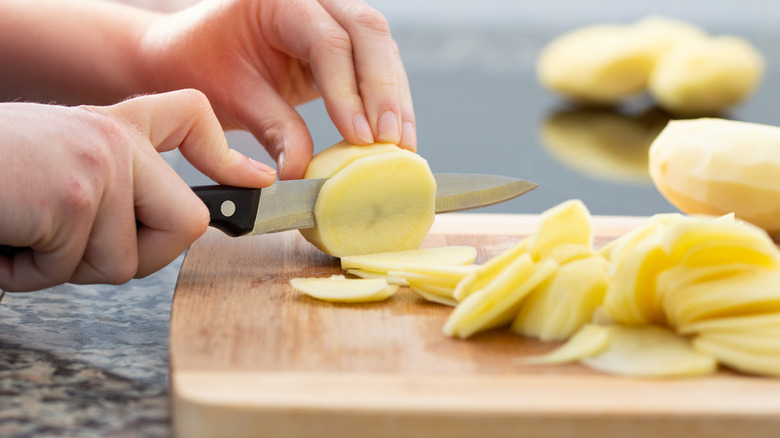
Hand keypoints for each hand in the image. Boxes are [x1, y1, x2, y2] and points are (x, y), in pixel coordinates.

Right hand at [0, 89, 273, 291]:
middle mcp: (116, 137)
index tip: (252, 183)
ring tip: (25, 231)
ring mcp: (100, 163)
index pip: (190, 115)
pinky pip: (78, 268)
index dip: (224, 153)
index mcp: (115, 128)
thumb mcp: (63, 172)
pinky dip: (31, 272)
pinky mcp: (75, 194)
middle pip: (187, 226)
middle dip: (134, 257)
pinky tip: (6, 235)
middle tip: (72, 242)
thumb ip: (121, 188)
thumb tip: (190, 225)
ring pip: (127, 262)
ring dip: (66, 268)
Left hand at [139, 0, 415, 178]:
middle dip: (385, 91)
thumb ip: (274, 130)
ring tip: (401, 145)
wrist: (191, 52)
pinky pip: (376, 64)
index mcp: (279, 1)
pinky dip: (386, 100)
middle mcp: (313, 0)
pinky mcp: (341, 43)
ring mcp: (331, 16)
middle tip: (390, 140)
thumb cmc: (203, 64)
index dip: (348, 92)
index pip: (328, 42)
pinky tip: (394, 134)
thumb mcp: (233, 98)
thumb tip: (303, 170)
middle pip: (368, 32)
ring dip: (394, 98)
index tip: (360, 137)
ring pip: (381, 47)